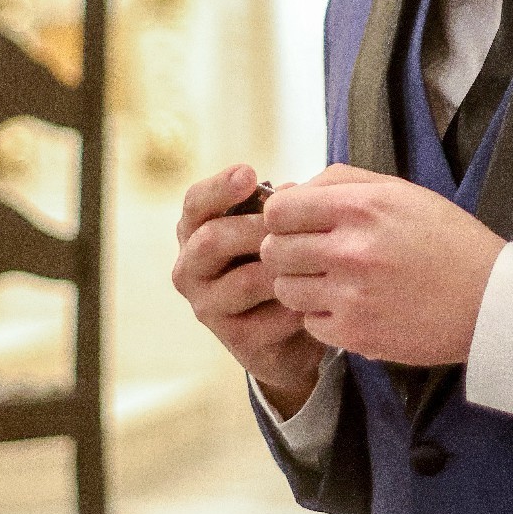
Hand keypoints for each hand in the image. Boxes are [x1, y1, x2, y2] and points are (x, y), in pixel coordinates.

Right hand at [172, 163, 328, 417]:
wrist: (292, 331)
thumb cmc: (280, 263)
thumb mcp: (276, 230)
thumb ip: (277, 210)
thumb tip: (293, 190)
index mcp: (195, 233)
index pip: (194, 204)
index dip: (219, 187)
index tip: (249, 172)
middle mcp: (190, 270)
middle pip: (212, 240)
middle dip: (256, 227)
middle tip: (291, 223)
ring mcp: (209, 308)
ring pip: (244, 281)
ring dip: (283, 268)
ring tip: (315, 258)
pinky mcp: (236, 340)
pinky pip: (269, 318)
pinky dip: (298, 303)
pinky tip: (321, 295)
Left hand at [260, 165, 505, 365]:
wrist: (491, 300)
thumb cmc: (448, 240)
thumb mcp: (401, 192)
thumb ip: (341, 182)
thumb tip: (288, 193)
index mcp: (362, 207)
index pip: (280, 210)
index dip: (283, 217)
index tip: (298, 224)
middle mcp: (351, 250)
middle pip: (275, 251)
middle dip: (288, 251)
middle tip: (313, 255)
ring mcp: (352, 296)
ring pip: (285, 289)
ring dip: (302, 285)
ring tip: (333, 282)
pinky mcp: (357, 334)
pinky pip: (309, 323)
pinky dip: (324, 317)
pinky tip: (352, 306)